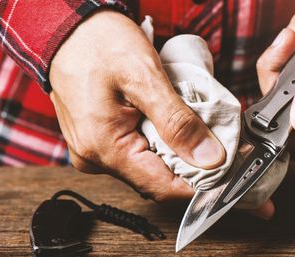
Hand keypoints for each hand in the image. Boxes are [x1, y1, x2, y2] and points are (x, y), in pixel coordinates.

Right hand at [50, 10, 225, 201]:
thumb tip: (209, 158)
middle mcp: (96, 160)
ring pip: (149, 167)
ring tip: (195, 129)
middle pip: (157, 180)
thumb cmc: (98, 44)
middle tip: (217, 142)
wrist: (67, 29)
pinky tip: (172, 126)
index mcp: (104, 149)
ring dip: (177, 153)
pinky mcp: (100, 143)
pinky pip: (137, 154)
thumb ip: (177, 122)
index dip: (199, 184)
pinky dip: (161, 144)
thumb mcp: (145, 77)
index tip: (226, 169)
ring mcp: (96, 153)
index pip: (162, 188)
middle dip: (191, 165)